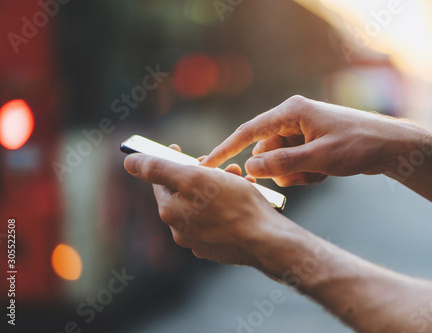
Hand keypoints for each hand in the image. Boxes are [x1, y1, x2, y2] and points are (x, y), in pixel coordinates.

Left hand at [123, 144, 285, 265]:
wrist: (266, 240)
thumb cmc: (235, 205)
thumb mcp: (195, 177)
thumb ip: (159, 169)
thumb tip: (129, 162)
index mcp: (170, 211)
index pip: (161, 180)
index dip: (170, 161)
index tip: (179, 148)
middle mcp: (181, 230)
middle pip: (185, 192)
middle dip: (202, 174)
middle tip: (220, 166)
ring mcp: (200, 241)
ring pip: (204, 205)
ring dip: (218, 187)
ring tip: (238, 178)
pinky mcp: (219, 247)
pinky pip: (218, 220)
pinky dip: (228, 206)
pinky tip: (244, 198)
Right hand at [202, 95, 415, 185]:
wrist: (391, 146)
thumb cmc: (359, 145)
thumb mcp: (319, 158)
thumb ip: (281, 164)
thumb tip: (250, 169)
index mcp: (291, 112)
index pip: (249, 131)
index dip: (226, 149)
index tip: (207, 164)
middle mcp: (293, 118)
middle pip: (266, 152)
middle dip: (280, 170)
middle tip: (304, 175)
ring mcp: (301, 131)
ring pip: (280, 162)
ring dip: (295, 174)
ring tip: (320, 171)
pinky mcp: (310, 142)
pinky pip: (294, 164)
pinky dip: (305, 173)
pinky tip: (325, 171)